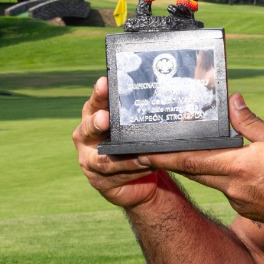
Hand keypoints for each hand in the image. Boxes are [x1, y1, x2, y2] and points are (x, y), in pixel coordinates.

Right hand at [72, 76, 166, 210]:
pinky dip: (134, 169)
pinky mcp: (99, 180)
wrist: (140, 180)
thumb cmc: (137, 144)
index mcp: (94, 116)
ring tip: (141, 152)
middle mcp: (86, 137)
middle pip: (88, 129)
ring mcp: (89, 160)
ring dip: (124, 156)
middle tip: (105, 118)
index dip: (99, 93)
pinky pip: (116, 175)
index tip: (105, 82)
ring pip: (104, 159)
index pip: (95, 102)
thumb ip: (142, 115)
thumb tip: (176, 104)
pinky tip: (147, 164)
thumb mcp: (138, 127)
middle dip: (97, 123)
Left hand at [143, 94, 263, 236]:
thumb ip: (250, 122)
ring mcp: (241, 203)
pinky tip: (242, 170)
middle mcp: (233, 188)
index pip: (190, 161)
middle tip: (151, 152)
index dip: (162, 158)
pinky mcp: (251, 211)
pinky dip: (228, 178)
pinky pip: (232, 191)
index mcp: (238, 167)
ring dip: (204, 168)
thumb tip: (231, 101)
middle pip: (195, 172)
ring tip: (205, 153)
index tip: (139, 155)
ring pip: (214, 180)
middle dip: (174, 162)